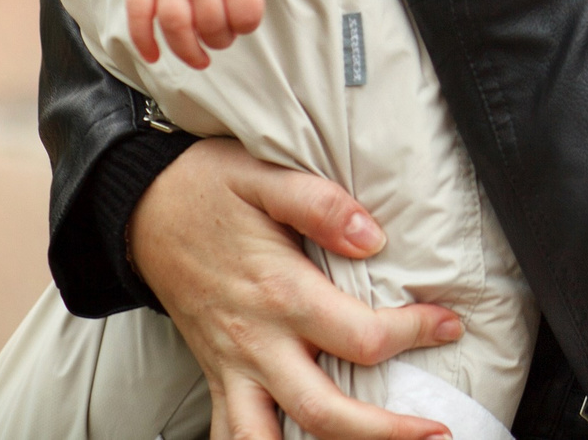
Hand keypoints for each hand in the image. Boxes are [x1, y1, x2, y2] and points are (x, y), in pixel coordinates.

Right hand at [129, 0, 265, 68]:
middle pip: (211, 25)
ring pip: (174, 27)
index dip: (247, 25)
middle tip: (221, 36)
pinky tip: (152, 56)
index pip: (246, 14)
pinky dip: (142, 40)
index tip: (244, 21)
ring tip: (197, 58)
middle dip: (220, 39)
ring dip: (187, 51)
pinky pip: (137, 12)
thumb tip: (235, 18)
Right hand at [133, 140, 463, 439]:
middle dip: (385, 435)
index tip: (450, 326)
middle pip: (324, 415)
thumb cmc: (207, 188)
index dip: (413, 335)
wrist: (138, 210)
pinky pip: (232, 437)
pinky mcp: (216, 379)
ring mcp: (231, 370)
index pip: (360, 337)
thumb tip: (372, 237)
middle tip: (438, 434)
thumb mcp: (262, 174)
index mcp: (278, 293)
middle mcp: (255, 344)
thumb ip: (320, 203)